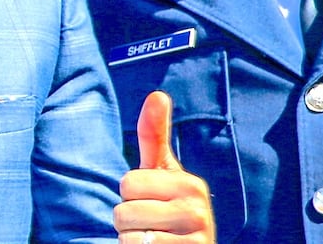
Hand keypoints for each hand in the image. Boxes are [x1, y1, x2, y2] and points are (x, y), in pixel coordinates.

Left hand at [114, 91, 214, 242]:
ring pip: (128, 235)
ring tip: (154, 237)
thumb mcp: (162, 172)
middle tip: (151, 223)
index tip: (151, 200)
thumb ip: (154, 135)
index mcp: (190, 184)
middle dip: (129, 219)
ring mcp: (194, 240)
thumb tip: (158, 94)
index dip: (130, 194)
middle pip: (125, 211)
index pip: (128, 182)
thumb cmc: (168, 208)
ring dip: (132, 239)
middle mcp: (198, 212)